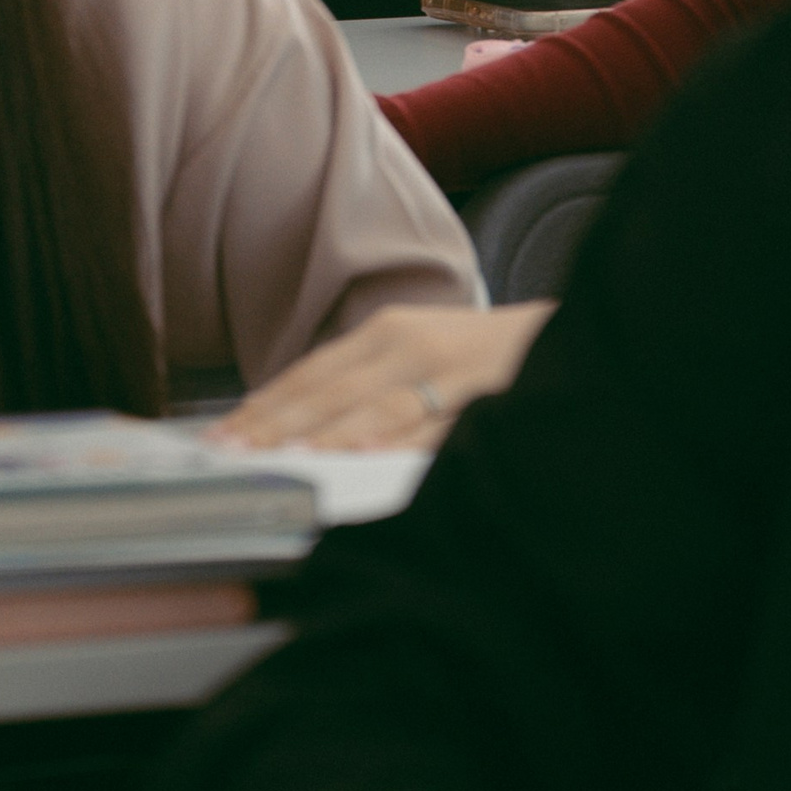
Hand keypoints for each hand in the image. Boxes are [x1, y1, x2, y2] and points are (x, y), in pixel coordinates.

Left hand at [210, 301, 553, 451]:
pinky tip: (374, 451)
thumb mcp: (419, 360)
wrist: (570, 336)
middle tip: (232, 455)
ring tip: (287, 456)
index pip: (311, 373)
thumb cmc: (484, 360)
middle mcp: (410, 342)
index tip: (221, 437)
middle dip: (278, 424)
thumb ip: (368, 389)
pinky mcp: (489, 387)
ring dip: (328, 432)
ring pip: (378, 403)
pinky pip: (441, 417)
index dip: (264, 406)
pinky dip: (405, 434)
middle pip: (331, 388)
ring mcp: (450, 363)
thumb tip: (302, 431)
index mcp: (387, 334)